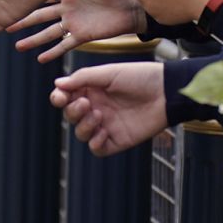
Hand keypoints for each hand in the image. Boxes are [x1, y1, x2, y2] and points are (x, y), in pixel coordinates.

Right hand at [10, 0, 144, 61]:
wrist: (133, 6)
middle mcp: (67, 10)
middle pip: (40, 17)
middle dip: (23, 22)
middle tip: (5, 27)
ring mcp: (74, 23)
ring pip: (49, 34)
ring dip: (34, 40)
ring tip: (18, 47)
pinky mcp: (84, 35)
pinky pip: (65, 45)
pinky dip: (53, 52)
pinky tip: (41, 59)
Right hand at [51, 60, 166, 155]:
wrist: (165, 92)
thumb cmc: (139, 77)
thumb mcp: (109, 73)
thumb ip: (82, 78)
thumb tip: (57, 84)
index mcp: (92, 90)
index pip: (66, 98)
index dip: (59, 98)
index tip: (60, 97)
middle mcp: (96, 108)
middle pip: (71, 116)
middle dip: (73, 111)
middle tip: (86, 103)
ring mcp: (106, 125)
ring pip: (81, 133)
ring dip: (84, 126)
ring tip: (98, 115)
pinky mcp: (117, 140)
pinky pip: (97, 149)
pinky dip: (95, 143)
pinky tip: (103, 132)